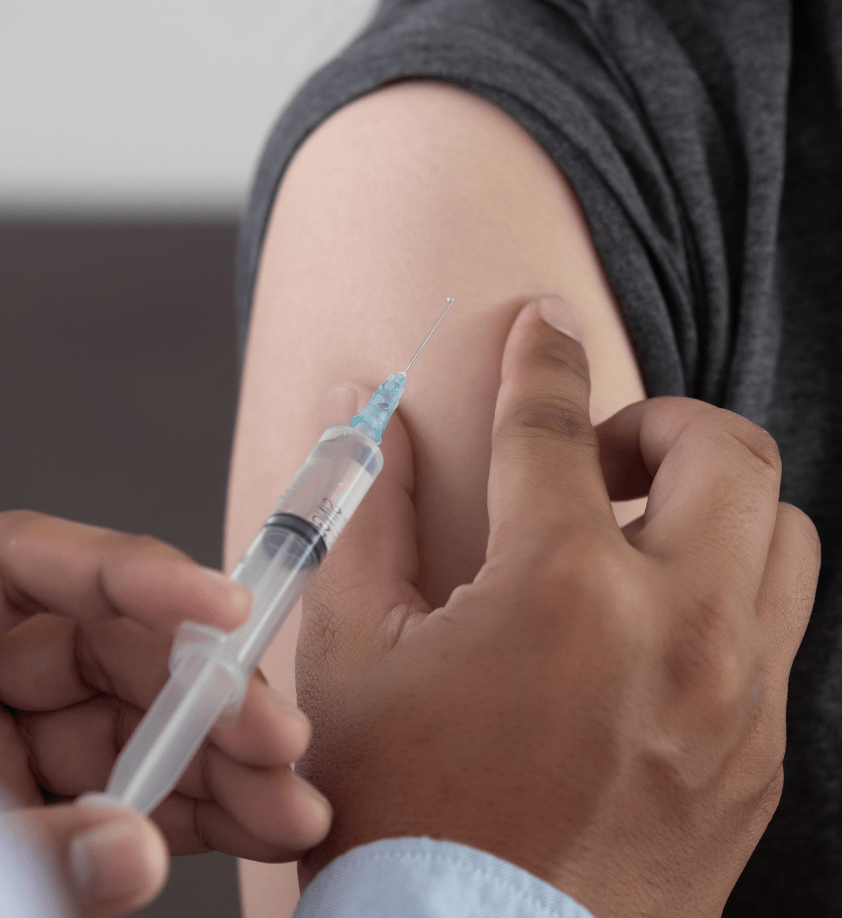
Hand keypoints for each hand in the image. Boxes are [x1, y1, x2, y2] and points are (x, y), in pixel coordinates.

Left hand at [0, 512, 330, 917]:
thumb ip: (15, 849)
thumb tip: (134, 852)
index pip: (22, 563)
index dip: (133, 574)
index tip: (225, 607)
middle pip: (105, 647)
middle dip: (204, 695)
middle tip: (278, 740)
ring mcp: (3, 738)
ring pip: (133, 722)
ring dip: (219, 763)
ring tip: (289, 808)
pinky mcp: (36, 797)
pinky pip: (127, 786)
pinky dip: (192, 808)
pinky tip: (253, 825)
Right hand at [296, 297, 818, 917]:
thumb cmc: (397, 813)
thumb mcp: (353, 651)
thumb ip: (370, 516)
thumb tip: (373, 420)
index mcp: (559, 592)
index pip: (554, 425)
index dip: (541, 357)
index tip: (543, 323)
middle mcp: (675, 632)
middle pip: (728, 453)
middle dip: (660, 419)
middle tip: (598, 456)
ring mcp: (736, 699)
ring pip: (782, 533)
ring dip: (710, 503)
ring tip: (632, 537)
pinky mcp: (758, 757)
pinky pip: (776, 627)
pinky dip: (722, 589)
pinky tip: (646, 625)